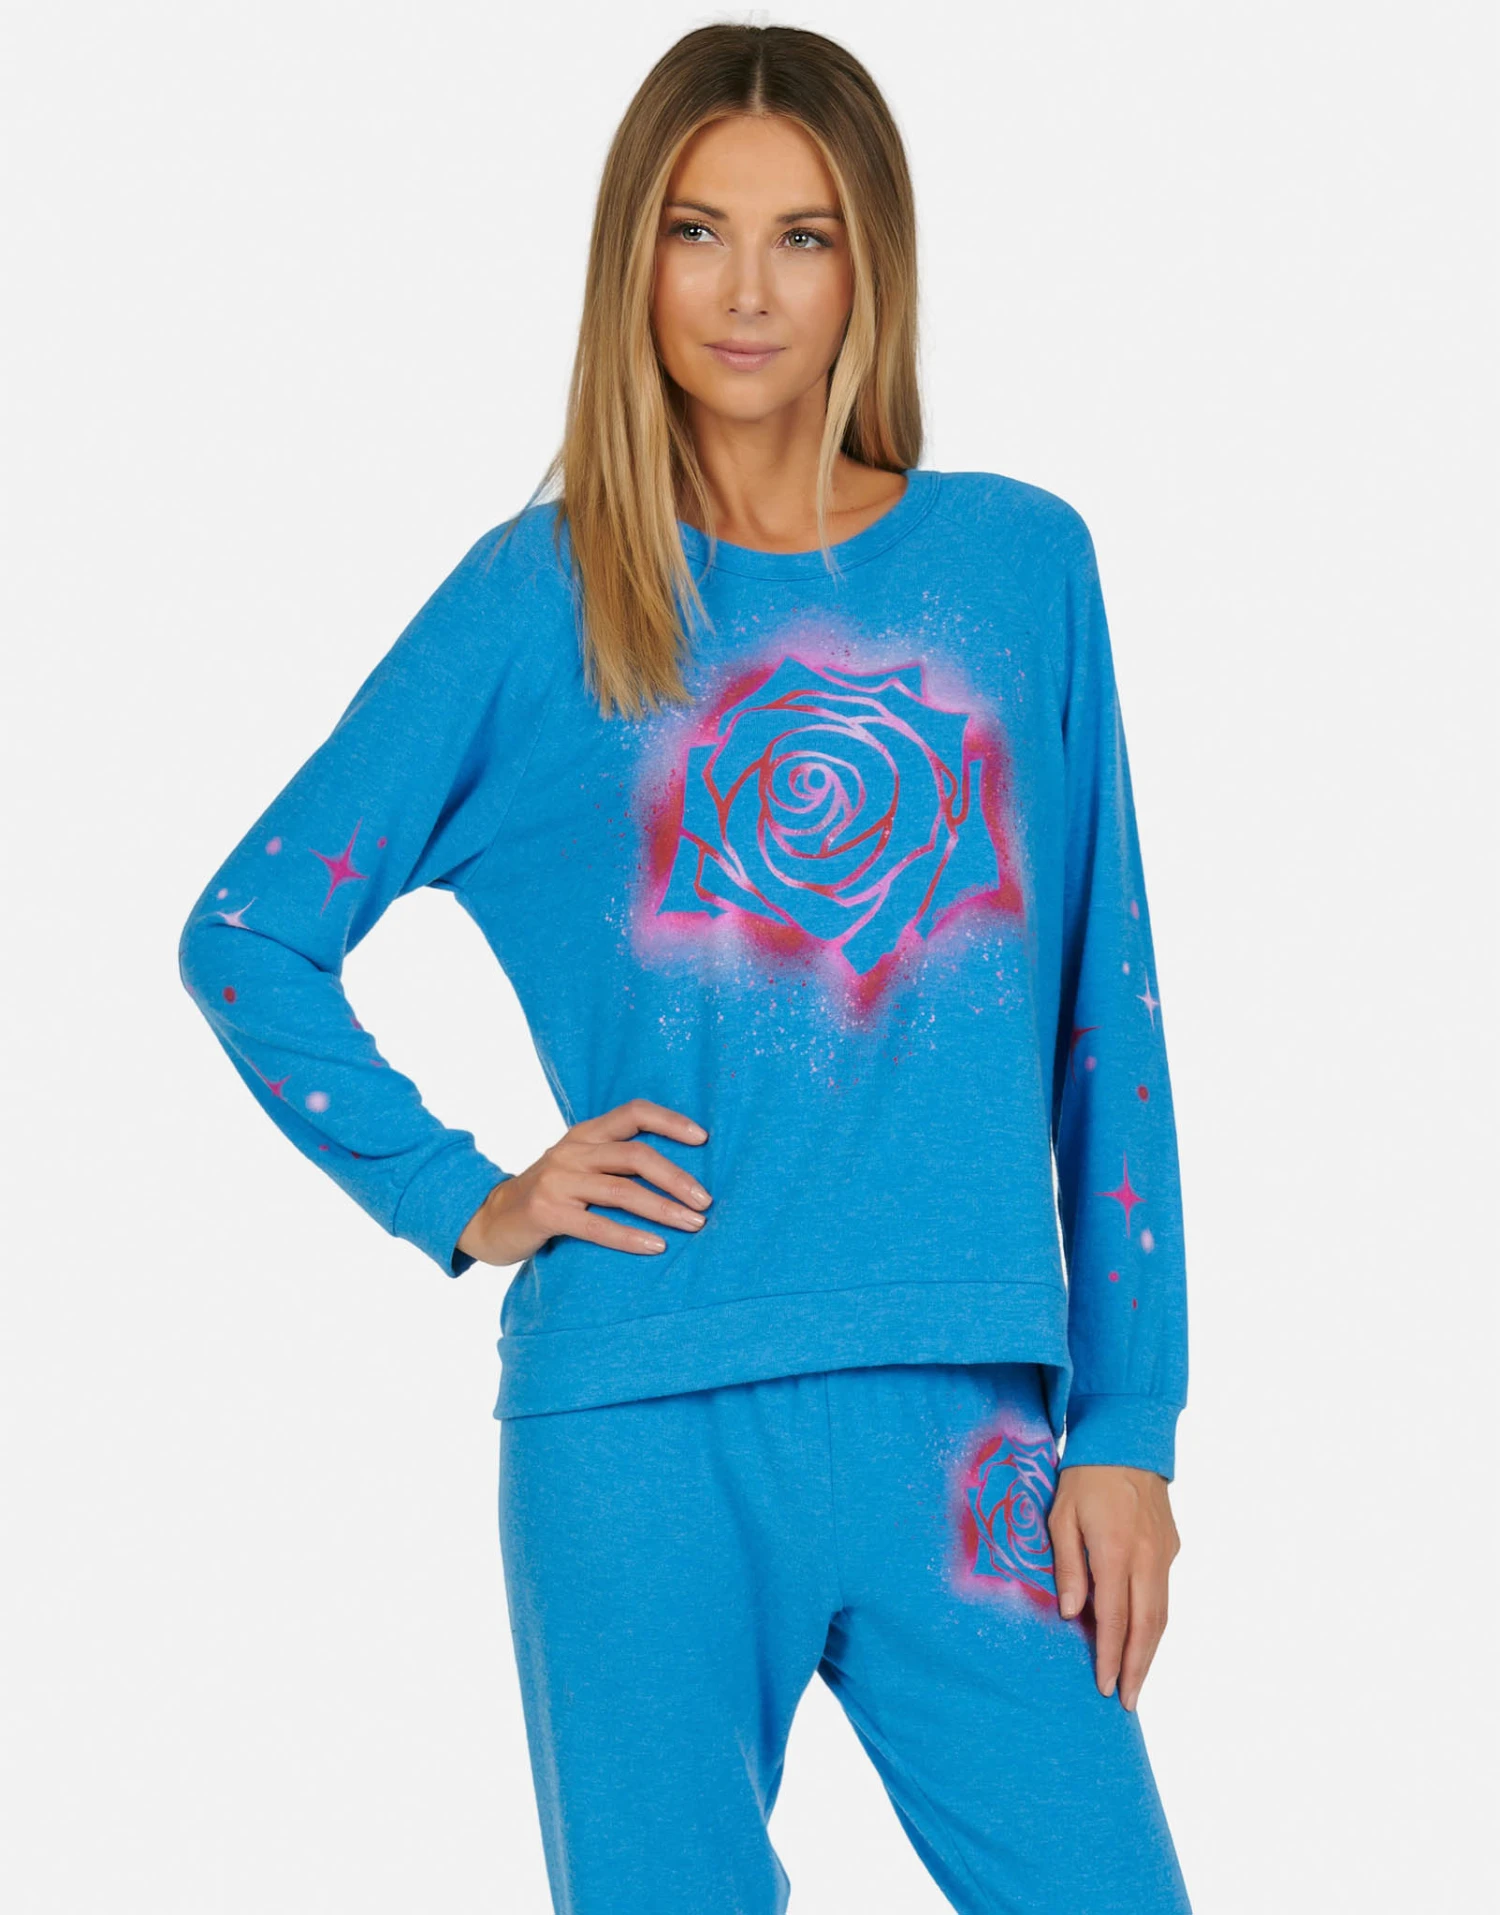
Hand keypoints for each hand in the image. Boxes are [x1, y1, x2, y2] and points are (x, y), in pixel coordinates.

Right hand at [455, 1097, 711, 1266]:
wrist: (488, 1220)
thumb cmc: (548, 1195)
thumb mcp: (576, 1166)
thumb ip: (612, 1160)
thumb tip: (676, 1173)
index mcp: (584, 1134)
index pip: (633, 1112)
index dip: (670, 1120)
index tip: (703, 1138)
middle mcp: (572, 1151)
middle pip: (635, 1154)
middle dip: (676, 1177)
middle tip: (706, 1200)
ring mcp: (557, 1181)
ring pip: (622, 1190)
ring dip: (663, 1209)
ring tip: (693, 1224)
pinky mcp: (547, 1213)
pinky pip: (597, 1225)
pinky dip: (630, 1237)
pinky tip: (656, 1246)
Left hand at [1048, 1464, 1179, 1710]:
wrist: (1127, 1439)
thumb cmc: (1085, 1477)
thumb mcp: (1061, 1516)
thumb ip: (1067, 1566)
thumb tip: (1069, 1613)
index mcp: (1116, 1550)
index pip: (1113, 1617)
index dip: (1108, 1655)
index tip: (1102, 1685)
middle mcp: (1147, 1557)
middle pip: (1147, 1626)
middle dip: (1137, 1668)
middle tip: (1127, 1701)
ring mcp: (1164, 1553)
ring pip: (1162, 1614)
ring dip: (1150, 1651)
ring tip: (1136, 1681)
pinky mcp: (1172, 1546)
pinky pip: (1165, 1593)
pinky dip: (1156, 1623)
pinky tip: (1144, 1638)